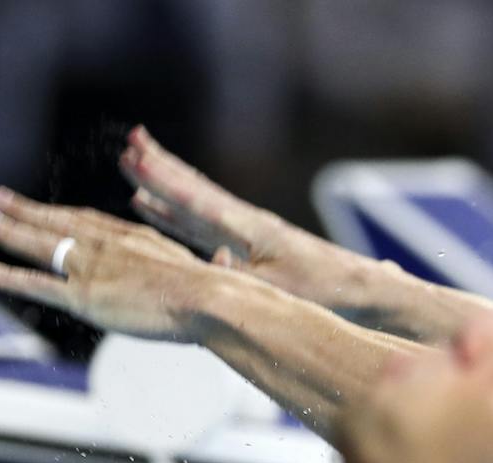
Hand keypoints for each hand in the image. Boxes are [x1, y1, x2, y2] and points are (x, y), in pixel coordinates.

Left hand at [0, 189, 215, 340]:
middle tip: (0, 198)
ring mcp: (93, 268)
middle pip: (59, 222)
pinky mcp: (83, 295)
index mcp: (137, 240)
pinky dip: (5, 274)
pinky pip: (34, 282)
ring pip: (39, 243)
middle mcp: (108, 246)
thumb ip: (210, 268)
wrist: (207, 299)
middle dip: (27, 210)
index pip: (92, 222)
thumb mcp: (211, 271)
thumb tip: (229, 265)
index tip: (49, 208)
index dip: (67, 214)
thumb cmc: (219, 292)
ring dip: (8, 230)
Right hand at [121, 126, 349, 305]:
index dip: (164, 182)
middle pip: (194, 188)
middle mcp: (247, 222)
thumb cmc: (324, 291)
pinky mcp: (252, 243)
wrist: (362, 288)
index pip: (198, 200)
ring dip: (166, 181)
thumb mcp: (281, 288)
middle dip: (161, 166)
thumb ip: (243, 276)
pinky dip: (177, 210)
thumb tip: (211, 260)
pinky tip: (159, 207)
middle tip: (130, 141)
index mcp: (250, 229)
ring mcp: (248, 230)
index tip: (133, 158)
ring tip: (135, 162)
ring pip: (197, 199)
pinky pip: (204, 221)